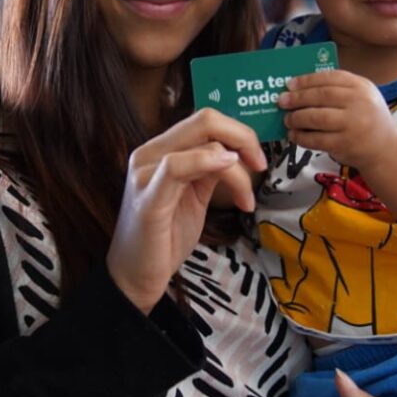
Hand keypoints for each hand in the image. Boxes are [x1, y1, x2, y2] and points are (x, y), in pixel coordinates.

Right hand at [107, 109, 265, 313]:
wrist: (136, 277)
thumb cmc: (165, 239)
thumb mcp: (194, 195)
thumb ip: (210, 170)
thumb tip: (237, 153)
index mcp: (160, 150)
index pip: (205, 121)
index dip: (240, 133)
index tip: (258, 161)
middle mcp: (149, 153)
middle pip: (205, 119)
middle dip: (244, 138)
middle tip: (260, 166)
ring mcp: (145, 173)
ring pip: (200, 140)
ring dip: (236, 167)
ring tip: (245, 198)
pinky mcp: (147, 197)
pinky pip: (176, 165)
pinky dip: (207, 162)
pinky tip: (227, 172)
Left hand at [278, 71, 395, 168]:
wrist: (386, 149)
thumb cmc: (368, 119)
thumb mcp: (362, 97)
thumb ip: (338, 90)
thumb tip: (299, 88)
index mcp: (361, 86)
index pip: (330, 77)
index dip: (307, 80)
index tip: (290, 84)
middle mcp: (359, 103)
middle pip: (321, 96)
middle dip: (298, 98)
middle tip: (282, 101)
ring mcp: (352, 124)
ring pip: (316, 118)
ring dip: (297, 118)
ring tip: (287, 119)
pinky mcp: (345, 144)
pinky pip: (317, 139)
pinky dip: (301, 137)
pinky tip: (294, 135)